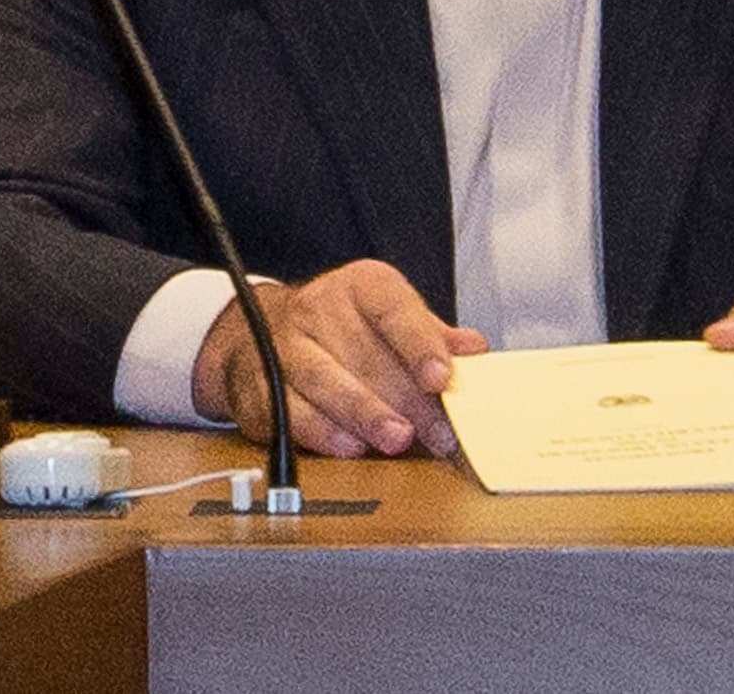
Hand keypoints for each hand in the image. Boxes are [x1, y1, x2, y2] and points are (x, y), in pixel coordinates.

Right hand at [194, 260, 485, 458]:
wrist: (258, 334)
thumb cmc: (344, 332)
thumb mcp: (392, 321)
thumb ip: (432, 339)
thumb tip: (475, 350)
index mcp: (358, 287)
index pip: (392, 308)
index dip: (419, 344)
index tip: (442, 377)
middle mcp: (315, 309)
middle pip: (363, 354)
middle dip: (406, 399)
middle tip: (439, 433)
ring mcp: (283, 346)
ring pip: (323, 379)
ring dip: (363, 412)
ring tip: (396, 439)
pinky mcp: (259, 384)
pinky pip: (288, 409)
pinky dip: (320, 431)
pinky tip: (349, 446)